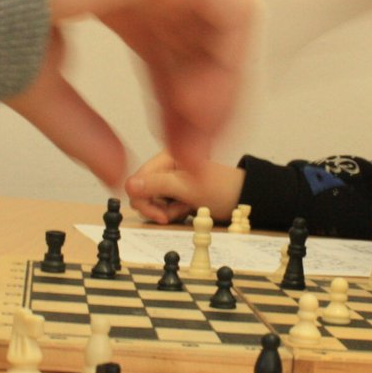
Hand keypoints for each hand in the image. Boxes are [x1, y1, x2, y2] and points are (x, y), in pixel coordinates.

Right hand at [6, 0, 253, 190]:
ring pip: (224, 32)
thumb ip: (83, 131)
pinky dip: (228, 63)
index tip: (177, 157)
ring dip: (218, 92)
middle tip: (194, 161)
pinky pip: (232, 13)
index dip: (176, 111)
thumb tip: (114, 173)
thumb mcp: (43, 89)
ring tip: (195, 141)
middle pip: (198, 48)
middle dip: (202, 111)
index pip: (165, 54)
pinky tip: (198, 107)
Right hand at [124, 149, 244, 223]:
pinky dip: (173, 212)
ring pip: (151, 201)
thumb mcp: (188, 187)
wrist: (243, 199)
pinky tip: (187, 209)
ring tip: (186, 208)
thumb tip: (129, 185)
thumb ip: (157, 185)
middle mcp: (165, 166)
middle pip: (142, 192)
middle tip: (176, 212)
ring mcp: (169, 180)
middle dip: (157, 207)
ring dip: (167, 211)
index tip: (162, 215)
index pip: (137, 181)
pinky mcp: (175, 191)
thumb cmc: (222, 189)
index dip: (145, 201)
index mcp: (166, 156)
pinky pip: (162, 205)